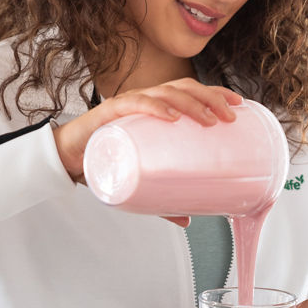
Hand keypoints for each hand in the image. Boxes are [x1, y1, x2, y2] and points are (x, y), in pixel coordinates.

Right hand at [52, 76, 242, 184]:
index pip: (191, 91)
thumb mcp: (141, 181)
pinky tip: (171, 116)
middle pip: (184, 88)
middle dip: (211, 98)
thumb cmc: (107, 160)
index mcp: (156, 109)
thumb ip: (163, 199)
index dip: (216, 93)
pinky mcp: (108, 115)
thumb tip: (188, 220)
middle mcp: (145, 100)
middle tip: (229, 117)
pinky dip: (154, 108)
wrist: (68, 159)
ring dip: (190, 103)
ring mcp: (127, 104)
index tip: (239, 104)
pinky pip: (134, 105)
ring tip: (208, 120)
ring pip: (165, 93)